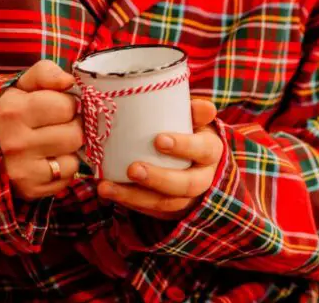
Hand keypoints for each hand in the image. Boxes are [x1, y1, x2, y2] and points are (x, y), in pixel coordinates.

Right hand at [0, 60, 82, 200]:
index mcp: (13, 111)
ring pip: (73, 159)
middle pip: (75, 135)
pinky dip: (63, 169)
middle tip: (58, 125)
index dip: (66, 104)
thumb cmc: (7, 110)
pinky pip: (67, 178)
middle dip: (71, 127)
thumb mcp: (20, 84)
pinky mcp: (29, 190)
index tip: (55, 106)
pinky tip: (47, 160)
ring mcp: (22, 170)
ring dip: (68, 150)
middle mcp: (16, 143)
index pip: (66, 106)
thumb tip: (69, 81)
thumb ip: (45, 73)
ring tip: (52, 142)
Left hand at [97, 99, 223, 219]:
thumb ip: (194, 111)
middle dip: (158, 178)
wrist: (188, 156)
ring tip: (107, 187)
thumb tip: (205, 108)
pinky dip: (129, 202)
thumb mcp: (192, 118)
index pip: (204, 150)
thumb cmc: (186, 129)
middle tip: (132, 169)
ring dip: (135, 197)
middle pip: (187, 184)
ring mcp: (188, 198)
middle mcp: (204, 178)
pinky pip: (151, 211)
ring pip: (167, 203)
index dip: (184, 146)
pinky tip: (109, 192)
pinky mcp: (170, 209)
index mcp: (211, 151)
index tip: (158, 139)